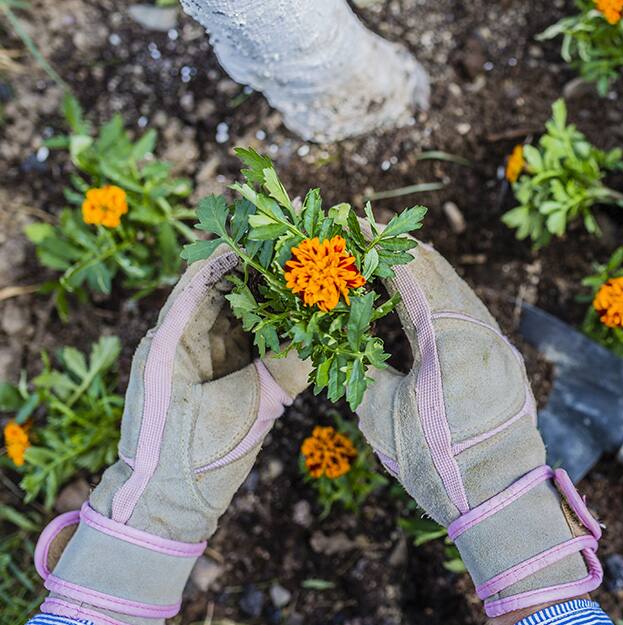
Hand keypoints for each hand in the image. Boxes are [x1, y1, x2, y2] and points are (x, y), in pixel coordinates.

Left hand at [33, 248, 310, 624]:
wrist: (168, 507)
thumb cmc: (192, 459)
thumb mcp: (244, 410)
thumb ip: (285, 371)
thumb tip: (324, 335)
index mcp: (171, 340)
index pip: (204, 277)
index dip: (238, 250)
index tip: (274, 228)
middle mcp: (182, 342)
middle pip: (226, 291)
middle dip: (264, 271)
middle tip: (306, 252)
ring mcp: (200, 360)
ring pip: (241, 314)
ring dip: (273, 299)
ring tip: (312, 280)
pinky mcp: (218, 378)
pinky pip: (249, 342)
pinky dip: (274, 330)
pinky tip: (305, 320)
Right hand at [355, 242, 602, 617]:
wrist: (501, 500)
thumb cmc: (436, 462)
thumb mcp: (381, 416)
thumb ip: (366, 370)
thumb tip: (354, 345)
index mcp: (449, 335)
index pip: (411, 272)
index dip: (379, 246)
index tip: (354, 225)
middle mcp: (481, 330)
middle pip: (441, 273)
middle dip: (404, 251)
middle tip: (373, 233)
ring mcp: (500, 345)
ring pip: (462, 291)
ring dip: (430, 273)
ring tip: (402, 257)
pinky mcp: (506, 363)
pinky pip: (475, 314)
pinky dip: (449, 298)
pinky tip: (435, 300)